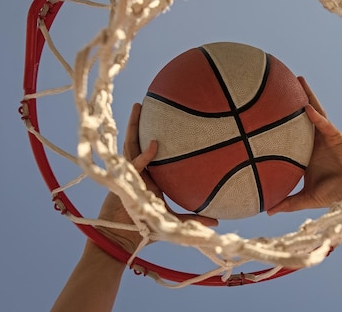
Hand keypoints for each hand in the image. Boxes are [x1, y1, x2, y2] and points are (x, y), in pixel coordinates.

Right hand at [96, 103, 217, 252]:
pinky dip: (145, 154)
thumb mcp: (172, 221)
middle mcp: (138, 171)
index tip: (164, 119)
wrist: (124, 239)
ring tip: (139, 107)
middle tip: (147, 102)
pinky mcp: (125, 182)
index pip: (147, 150)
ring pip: (130, 144)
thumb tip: (217, 221)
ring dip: (134, 126)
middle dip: (140, 122)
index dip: (152, 135)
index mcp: (148, 176)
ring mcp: (130, 174)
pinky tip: (155, 144)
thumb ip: (192, 219)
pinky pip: (135, 163)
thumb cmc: (145, 229)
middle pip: (136, 140)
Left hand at [267, 77, 341, 213]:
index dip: (282, 119)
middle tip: (280, 83)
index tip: (266, 108)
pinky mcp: (339, 137)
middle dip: (294, 99)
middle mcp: (315, 141)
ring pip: (315, 113)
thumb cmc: (335, 194)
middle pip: (301, 116)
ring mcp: (326, 137)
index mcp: (306, 151)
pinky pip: (326, 124)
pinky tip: (307, 108)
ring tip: (297, 80)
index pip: (291, 131)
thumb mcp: (307, 198)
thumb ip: (288, 202)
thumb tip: (267, 210)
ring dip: (307, 97)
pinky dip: (317, 117)